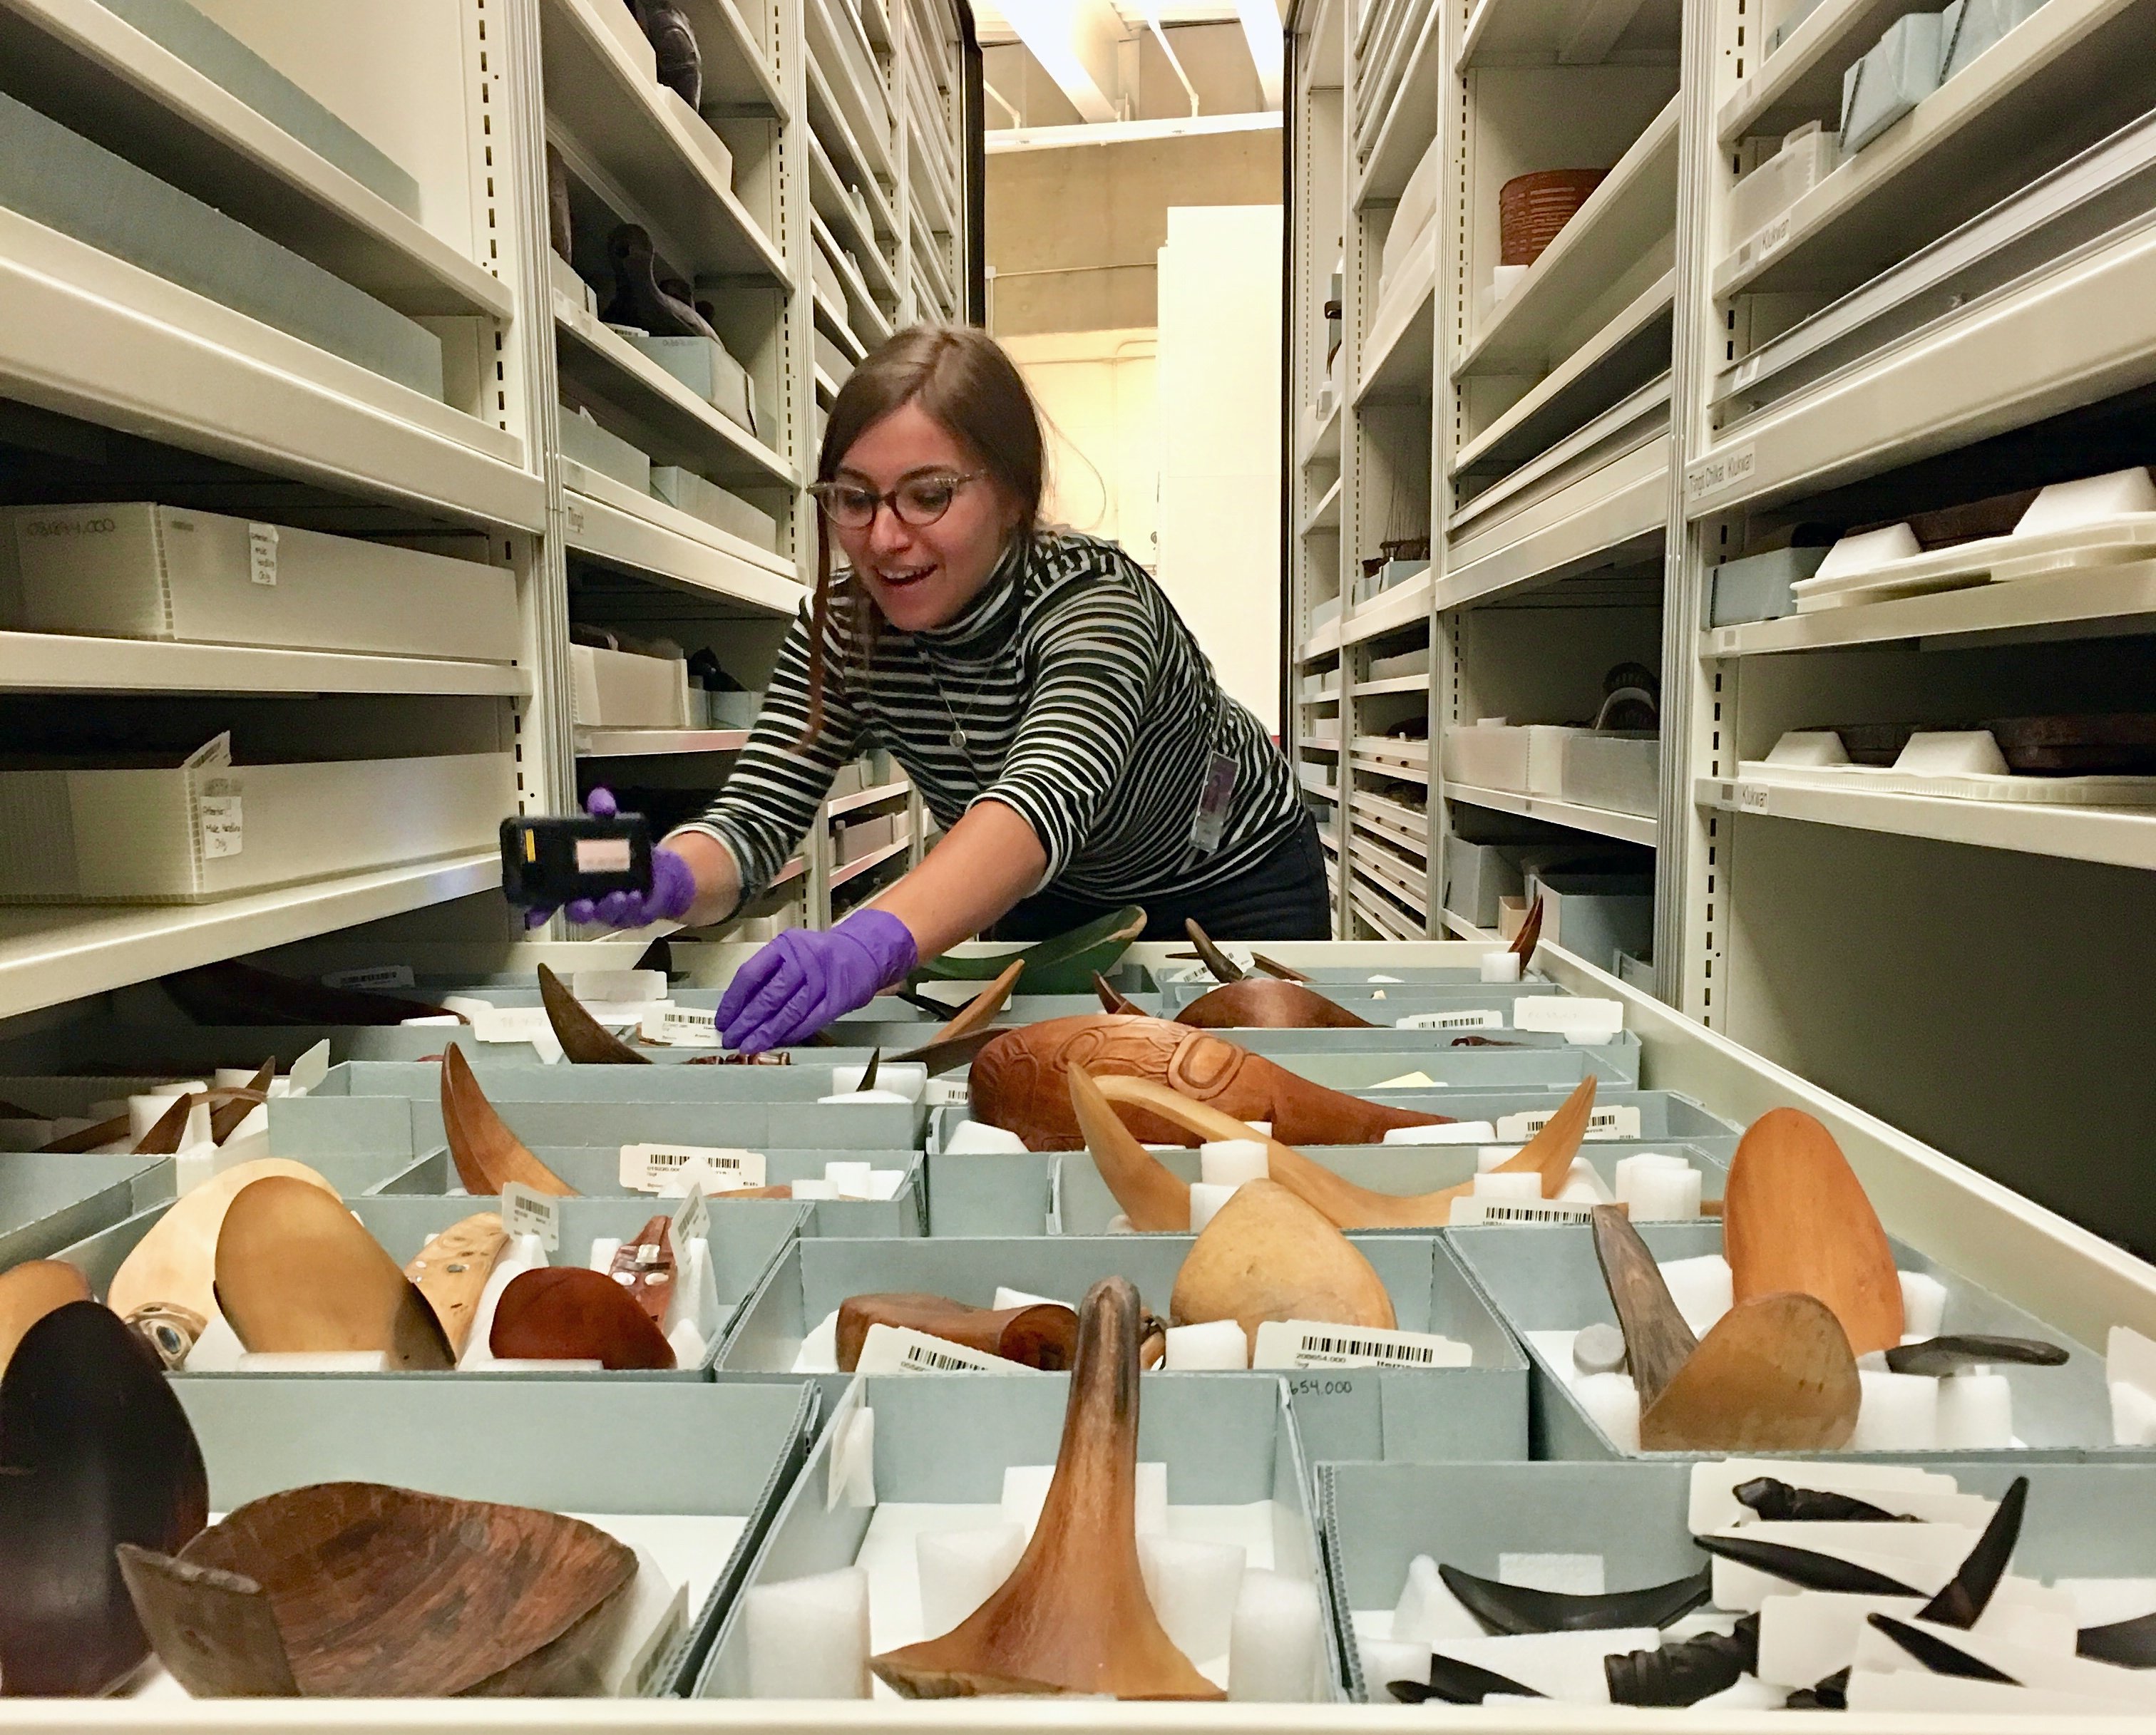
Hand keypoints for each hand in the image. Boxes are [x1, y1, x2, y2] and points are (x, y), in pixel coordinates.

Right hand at [522, 788, 697, 929]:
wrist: (657, 865)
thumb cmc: (622, 851)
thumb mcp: (609, 825)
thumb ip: (603, 810)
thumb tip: (601, 800)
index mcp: (574, 882)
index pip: (551, 898)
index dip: (541, 907)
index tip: (538, 913)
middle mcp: (590, 898)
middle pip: (576, 911)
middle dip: (577, 910)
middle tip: (582, 903)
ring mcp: (611, 907)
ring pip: (604, 914)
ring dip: (608, 907)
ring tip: (617, 896)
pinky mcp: (633, 912)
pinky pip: (631, 914)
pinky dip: (632, 906)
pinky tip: (634, 895)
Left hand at [715, 909, 917, 1051]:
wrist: (864, 952)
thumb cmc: (822, 954)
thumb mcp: (792, 951)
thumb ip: (769, 974)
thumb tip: (739, 1007)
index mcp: (785, 946)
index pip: (750, 975)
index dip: (733, 1001)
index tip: (723, 1019)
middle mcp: (803, 961)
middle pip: (767, 997)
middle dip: (746, 1022)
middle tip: (731, 1038)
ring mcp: (822, 981)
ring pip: (787, 1013)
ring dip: (765, 1033)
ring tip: (749, 1046)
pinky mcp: (837, 1000)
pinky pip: (809, 1021)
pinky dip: (790, 1034)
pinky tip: (776, 1042)